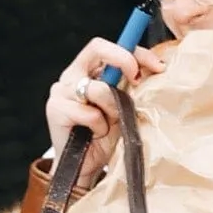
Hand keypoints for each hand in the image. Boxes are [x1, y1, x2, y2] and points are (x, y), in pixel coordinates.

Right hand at [45, 35, 165, 159]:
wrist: (84, 167)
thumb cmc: (104, 135)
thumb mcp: (124, 105)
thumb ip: (130, 85)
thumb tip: (157, 68)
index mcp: (86, 69)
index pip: (108, 46)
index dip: (134, 51)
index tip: (157, 67)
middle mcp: (71, 75)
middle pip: (97, 48)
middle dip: (123, 60)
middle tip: (137, 80)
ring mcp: (60, 91)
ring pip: (99, 88)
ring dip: (113, 109)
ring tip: (108, 124)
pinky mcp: (55, 109)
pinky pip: (90, 113)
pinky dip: (100, 127)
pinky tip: (94, 135)